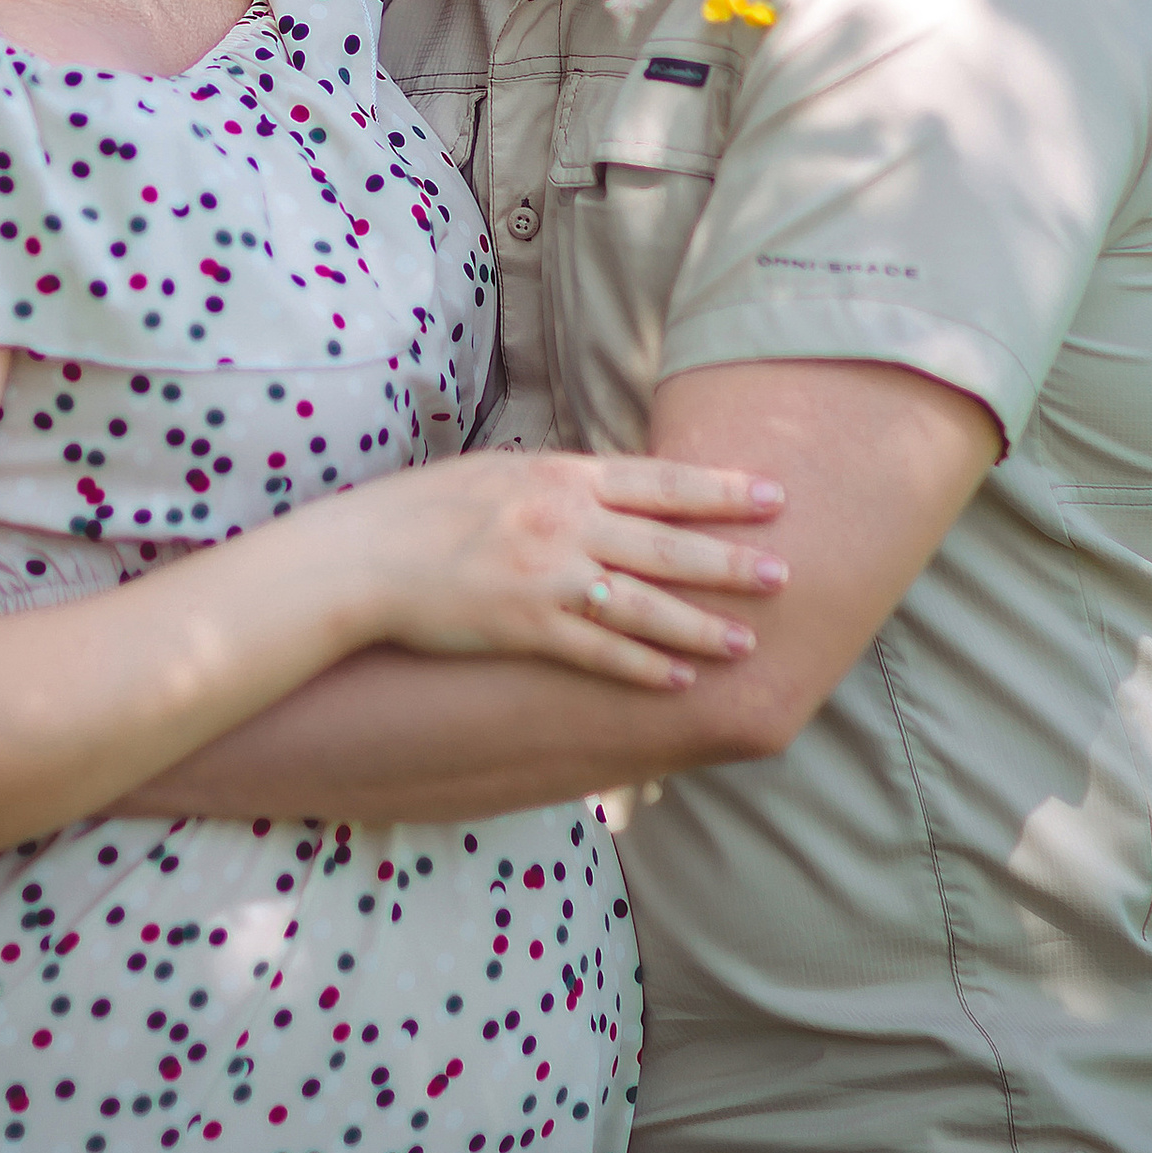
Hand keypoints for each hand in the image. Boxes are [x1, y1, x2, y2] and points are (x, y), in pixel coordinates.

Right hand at [357, 453, 786, 690]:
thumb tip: (613, 483)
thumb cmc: (428, 508)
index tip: (774, 495)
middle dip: (731, 560)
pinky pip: (598, 652)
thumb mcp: (502, 471)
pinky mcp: (526, 628)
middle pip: (667, 544)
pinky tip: (678, 681)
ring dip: (700, 626)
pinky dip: (641, 668)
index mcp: (561, 474)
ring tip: (747, 642)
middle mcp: (564, 522)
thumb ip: (562, 480)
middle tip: (786, 573)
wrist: (365, 555)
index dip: (722, 490)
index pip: (660, 481)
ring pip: (644, 605)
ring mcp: (546, 577)